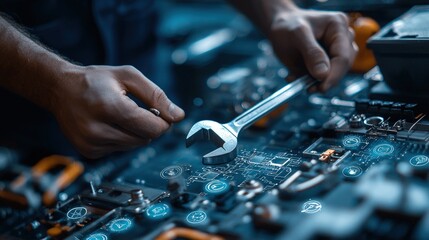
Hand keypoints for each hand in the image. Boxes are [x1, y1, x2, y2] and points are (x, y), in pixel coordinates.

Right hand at [52, 65, 184, 157]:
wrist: (60, 89)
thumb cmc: (95, 80)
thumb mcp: (129, 77)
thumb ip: (157, 95)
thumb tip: (178, 116)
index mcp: (109, 107)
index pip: (152, 128)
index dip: (163, 121)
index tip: (159, 111)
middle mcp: (97, 129)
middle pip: (146, 139)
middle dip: (149, 126)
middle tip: (137, 109)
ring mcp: (91, 143)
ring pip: (135, 146)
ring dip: (136, 133)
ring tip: (120, 115)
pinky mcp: (88, 152)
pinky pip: (120, 150)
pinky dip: (122, 138)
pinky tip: (110, 124)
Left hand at [268, 8, 357, 90]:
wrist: (279, 28)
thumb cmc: (287, 25)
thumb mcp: (297, 35)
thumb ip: (312, 53)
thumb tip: (323, 74)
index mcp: (338, 26)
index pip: (343, 56)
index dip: (334, 75)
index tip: (322, 87)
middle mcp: (342, 38)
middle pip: (343, 66)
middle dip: (325, 80)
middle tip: (308, 87)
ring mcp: (336, 51)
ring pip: (334, 74)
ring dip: (316, 82)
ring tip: (296, 79)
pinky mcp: (328, 62)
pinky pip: (323, 77)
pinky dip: (309, 81)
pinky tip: (295, 76)